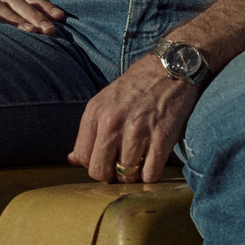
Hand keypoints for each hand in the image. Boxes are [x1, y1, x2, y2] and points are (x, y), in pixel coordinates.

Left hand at [68, 56, 198, 183]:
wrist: (172, 68)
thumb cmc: (137, 86)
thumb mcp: (105, 101)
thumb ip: (89, 131)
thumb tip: (72, 160)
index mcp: (95, 112)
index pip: (83, 157)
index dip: (94, 163)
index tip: (106, 160)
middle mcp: (112, 122)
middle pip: (100, 171)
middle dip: (110, 174)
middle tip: (121, 167)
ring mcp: (138, 131)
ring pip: (126, 176)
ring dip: (133, 175)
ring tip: (139, 161)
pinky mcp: (162, 138)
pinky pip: (150, 175)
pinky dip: (151, 174)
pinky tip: (153, 161)